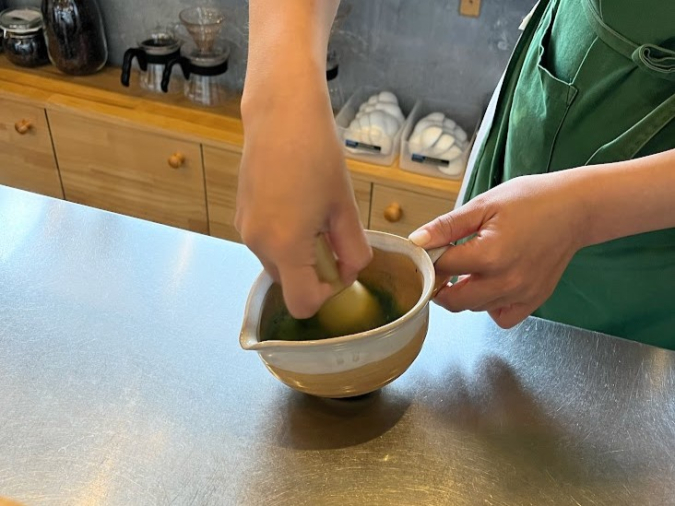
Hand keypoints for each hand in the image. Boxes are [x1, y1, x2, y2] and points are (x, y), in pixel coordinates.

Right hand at [236, 88, 370, 318]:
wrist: (280, 112)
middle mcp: (258, 245)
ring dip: (300, 255)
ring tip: (316, 215)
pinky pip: (266, 242)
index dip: (328, 294)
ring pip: (277, 264)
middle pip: (289, 284)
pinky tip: (298, 204)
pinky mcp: (241, 214)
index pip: (303, 304)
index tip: (341, 264)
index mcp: (285, 247)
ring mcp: (245, 229)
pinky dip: (284, 238)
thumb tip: (351, 270)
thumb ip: (353, 248)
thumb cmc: (318, 154)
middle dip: (315, 272)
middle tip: (333, 235)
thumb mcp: (344, 206)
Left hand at [409, 173, 586, 327]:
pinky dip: (491, 307)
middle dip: (442, 285)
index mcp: (489, 255)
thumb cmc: (530, 200)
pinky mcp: (534, 300)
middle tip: (446, 266)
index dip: (430, 260)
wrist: (574, 208)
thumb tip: (416, 241)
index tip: (430, 252)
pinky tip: (492, 285)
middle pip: (453, 300)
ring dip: (466, 294)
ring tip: (474, 268)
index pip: (441, 269)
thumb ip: (447, 226)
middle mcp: (506, 281)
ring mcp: (521, 294)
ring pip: (475, 308)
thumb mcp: (483, 204)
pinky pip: (501, 317)